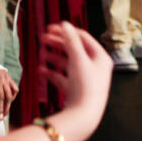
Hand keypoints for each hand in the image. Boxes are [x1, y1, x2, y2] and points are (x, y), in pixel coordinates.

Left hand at [0, 68, 18, 120]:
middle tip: (3, 118)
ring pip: (12, 93)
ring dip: (9, 103)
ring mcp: (7, 78)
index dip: (0, 108)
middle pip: (7, 97)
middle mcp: (3, 79)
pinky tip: (8, 101)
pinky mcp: (9, 78)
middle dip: (5, 109)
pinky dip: (12, 96)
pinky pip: (14, 89)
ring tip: (5, 111)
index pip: (0, 97)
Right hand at [41, 23, 112, 140]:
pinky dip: (52, 73)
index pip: (83, 38)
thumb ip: (70, 41)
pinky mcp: (75, 90)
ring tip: (41, 53)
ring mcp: (84, 79)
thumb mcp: (78, 59)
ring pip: (67, 63)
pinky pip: (62, 77)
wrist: (83, 116)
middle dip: (58, 43)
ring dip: (53, 57)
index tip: (50, 28)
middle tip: (42, 38)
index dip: (66, 31)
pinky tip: (41, 70)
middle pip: (74, 49)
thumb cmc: (85, 86)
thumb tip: (64, 24)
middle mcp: (94, 67)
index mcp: (100, 57)